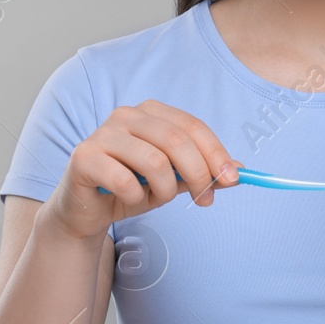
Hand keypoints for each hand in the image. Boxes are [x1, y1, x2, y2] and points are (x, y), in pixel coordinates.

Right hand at [39, 99, 241, 240]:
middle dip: (198, 175)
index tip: (233, 179)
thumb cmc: (131, 189)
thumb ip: (202, 173)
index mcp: (150, 112)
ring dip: (165, 190)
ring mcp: (102, 133)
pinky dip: (136, 197)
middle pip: (177, 141)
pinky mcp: (84, 156)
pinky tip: (128, 198)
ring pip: (154, 162)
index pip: (193, 127)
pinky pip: (124, 181)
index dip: (217, 153)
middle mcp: (126, 115)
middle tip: (205, 200)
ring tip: (156, 198)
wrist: (86, 210)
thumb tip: (240, 171)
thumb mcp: (173, 181)